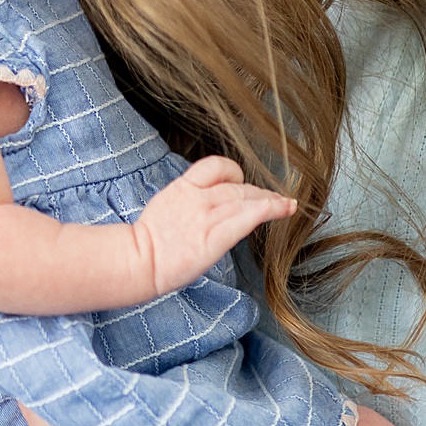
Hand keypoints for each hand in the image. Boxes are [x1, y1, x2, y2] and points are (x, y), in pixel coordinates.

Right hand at [133, 157, 295, 293]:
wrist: (138, 260)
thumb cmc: (150, 242)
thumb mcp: (167, 206)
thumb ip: (190, 201)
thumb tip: (211, 204)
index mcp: (183, 187)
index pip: (216, 165)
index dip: (234, 172)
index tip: (244, 182)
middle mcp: (198, 197)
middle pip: (238, 186)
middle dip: (260, 193)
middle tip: (275, 200)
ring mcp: (207, 216)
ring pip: (248, 199)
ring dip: (271, 201)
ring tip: (286, 205)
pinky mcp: (215, 237)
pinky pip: (248, 217)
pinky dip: (270, 210)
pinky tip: (284, 209)